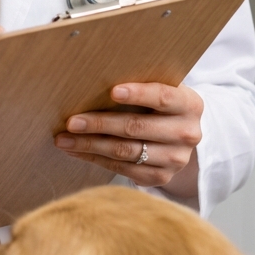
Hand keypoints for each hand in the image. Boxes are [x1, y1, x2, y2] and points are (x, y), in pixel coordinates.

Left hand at [54, 82, 202, 190]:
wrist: (179, 137)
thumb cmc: (160, 105)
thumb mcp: (161, 90)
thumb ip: (141, 84)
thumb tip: (95, 78)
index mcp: (190, 104)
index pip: (162, 97)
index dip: (138, 94)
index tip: (112, 91)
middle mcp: (187, 133)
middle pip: (136, 128)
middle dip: (99, 124)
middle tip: (71, 121)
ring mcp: (175, 159)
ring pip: (125, 151)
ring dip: (90, 145)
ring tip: (64, 138)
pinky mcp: (160, 177)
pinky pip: (122, 168)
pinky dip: (95, 159)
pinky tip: (77, 150)